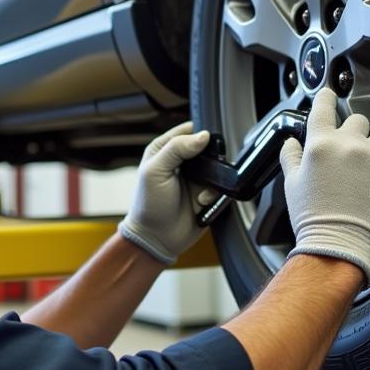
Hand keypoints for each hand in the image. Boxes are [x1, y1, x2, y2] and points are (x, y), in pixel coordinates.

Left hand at [119, 122, 218, 264]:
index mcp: (164, 150)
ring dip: (212, 179)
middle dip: (210, 159)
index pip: (188, 130)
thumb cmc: (148, 205)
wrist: (157, 238)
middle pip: (207, 147)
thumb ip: (176, 149)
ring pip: (217, 167)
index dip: (198, 134)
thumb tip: (203, 135)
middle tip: (205, 170)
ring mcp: (195, 178)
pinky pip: (221, 186)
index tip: (203, 144)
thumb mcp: (155, 172)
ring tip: (200, 192)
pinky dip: (214, 194)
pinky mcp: (206, 193)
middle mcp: (181, 162)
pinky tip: (201, 202)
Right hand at [280, 88, 369, 286]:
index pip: (324, 107)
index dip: (326, 97)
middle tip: (351, 152)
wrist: (338, 246)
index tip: (329, 94)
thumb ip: (291, 157)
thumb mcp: (291, 184)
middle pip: (358, 119)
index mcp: (320, 144)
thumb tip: (291, 143)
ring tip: (368, 172)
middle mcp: (349, 145)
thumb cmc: (313, 218)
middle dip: (355, 132)